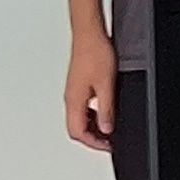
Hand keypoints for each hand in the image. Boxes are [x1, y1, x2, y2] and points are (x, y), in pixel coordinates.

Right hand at [63, 34, 117, 152]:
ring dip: (92, 126)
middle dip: (92, 138)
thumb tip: (107, 128)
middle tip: (108, 141)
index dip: (93, 143)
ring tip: (108, 128)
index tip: (108, 145)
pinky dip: (92, 115)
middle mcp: (70, 97)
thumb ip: (106, 109)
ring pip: (78, 118)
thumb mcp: (106, 85)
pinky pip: (82, 107)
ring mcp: (73, 91)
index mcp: (74, 100)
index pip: (77, 132)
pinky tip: (103, 111)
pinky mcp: (78, 84)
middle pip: (75, 128)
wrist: (89, 34)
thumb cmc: (94, 52)